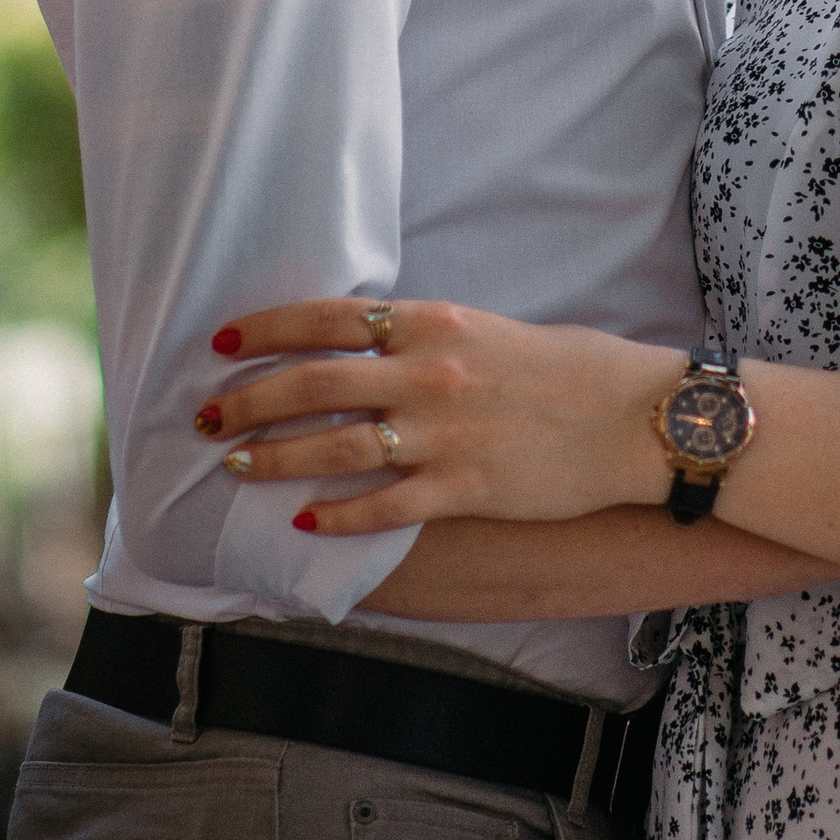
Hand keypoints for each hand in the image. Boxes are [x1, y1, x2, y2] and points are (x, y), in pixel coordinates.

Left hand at [199, 298, 673, 534]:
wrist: (636, 417)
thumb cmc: (567, 370)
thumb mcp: (487, 333)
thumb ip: (427, 341)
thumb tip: (367, 349)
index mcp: (435, 321)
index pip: (329, 317)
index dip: (266, 330)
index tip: (222, 342)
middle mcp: (430, 372)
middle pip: (314, 382)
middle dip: (248, 399)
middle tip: (203, 417)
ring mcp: (444, 434)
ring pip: (334, 446)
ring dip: (274, 456)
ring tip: (234, 466)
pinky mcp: (465, 488)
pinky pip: (384, 506)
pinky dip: (338, 515)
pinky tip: (304, 522)